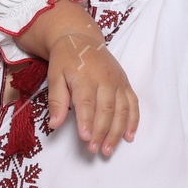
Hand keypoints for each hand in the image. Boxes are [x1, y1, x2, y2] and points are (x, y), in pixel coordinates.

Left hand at [46, 31, 138, 155]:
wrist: (82, 38)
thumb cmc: (66, 59)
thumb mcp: (54, 76)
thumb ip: (56, 100)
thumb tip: (54, 124)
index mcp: (86, 77)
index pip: (87, 103)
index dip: (87, 122)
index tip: (85, 139)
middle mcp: (105, 79)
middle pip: (106, 110)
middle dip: (101, 132)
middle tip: (94, 149)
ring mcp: (118, 81)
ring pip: (122, 110)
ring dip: (117, 132)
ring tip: (108, 149)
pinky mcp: (126, 83)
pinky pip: (133, 104)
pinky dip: (133, 121)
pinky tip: (129, 136)